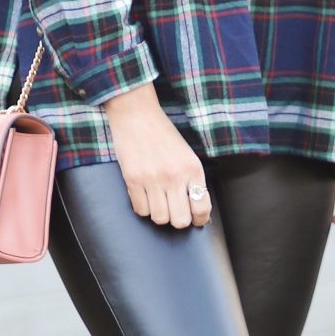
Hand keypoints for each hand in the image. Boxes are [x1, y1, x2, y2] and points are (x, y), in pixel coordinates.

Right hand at [102, 83, 213, 228]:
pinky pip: (140, 210)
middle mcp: (174, 176)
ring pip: (160, 218)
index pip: (202, 208)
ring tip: (158, 201)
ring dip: (159, 214)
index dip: (199, 219)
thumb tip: (196, 208)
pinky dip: (143, 208)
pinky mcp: (133, 179)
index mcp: (192, 169)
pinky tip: (145, 196)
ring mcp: (152, 179)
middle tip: (175, 211)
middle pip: (180, 220)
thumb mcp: (186, 154)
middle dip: (178, 220)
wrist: (137, 115)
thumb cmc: (163, 134)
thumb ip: (192, 179)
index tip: (196, 219)